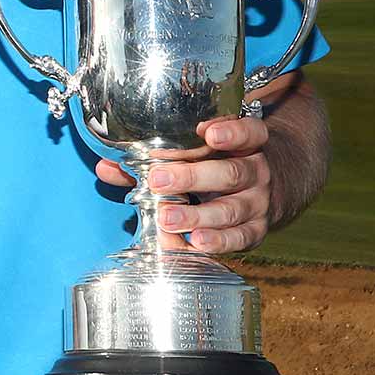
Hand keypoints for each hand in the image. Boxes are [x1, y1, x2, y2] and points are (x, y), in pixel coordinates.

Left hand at [94, 115, 270, 254]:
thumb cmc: (218, 164)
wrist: (268, 189)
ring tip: (168, 218)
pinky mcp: (256, 230)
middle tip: (158, 180)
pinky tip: (195, 242)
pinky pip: (239, 238)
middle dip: (192, 177)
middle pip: (230, 173)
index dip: (232, 132)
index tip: (208, 133)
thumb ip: (153, 159)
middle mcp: (256, 171)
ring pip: (231, 209)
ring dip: (197, 216)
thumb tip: (106, 167)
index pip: (249, 132)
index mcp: (245, 144)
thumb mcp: (196, 154)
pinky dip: (217, 242)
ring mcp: (258, 203)